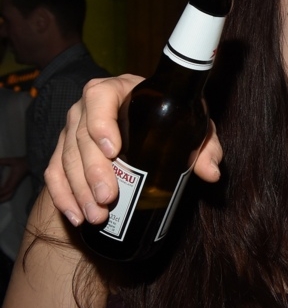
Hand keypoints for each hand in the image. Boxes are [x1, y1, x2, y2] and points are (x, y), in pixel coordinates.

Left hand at [0, 156, 28, 202]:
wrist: (31, 164)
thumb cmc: (21, 162)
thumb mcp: (11, 161)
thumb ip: (2, 161)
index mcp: (13, 179)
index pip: (6, 189)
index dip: (1, 192)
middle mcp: (14, 184)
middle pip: (8, 195)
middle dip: (1, 199)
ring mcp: (15, 185)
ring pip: (9, 195)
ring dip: (3, 199)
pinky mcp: (15, 185)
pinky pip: (10, 193)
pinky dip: (6, 196)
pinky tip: (2, 196)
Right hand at [44, 74, 223, 226]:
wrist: (152, 117)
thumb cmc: (172, 118)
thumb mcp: (193, 125)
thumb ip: (204, 146)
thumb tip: (211, 173)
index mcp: (118, 91)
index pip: (99, 98)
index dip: (101, 123)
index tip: (114, 151)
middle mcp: (88, 108)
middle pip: (80, 136)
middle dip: (92, 171)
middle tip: (108, 197)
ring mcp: (72, 130)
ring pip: (66, 158)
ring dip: (78, 190)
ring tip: (96, 215)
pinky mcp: (64, 151)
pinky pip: (55, 173)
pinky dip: (63, 196)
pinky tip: (76, 216)